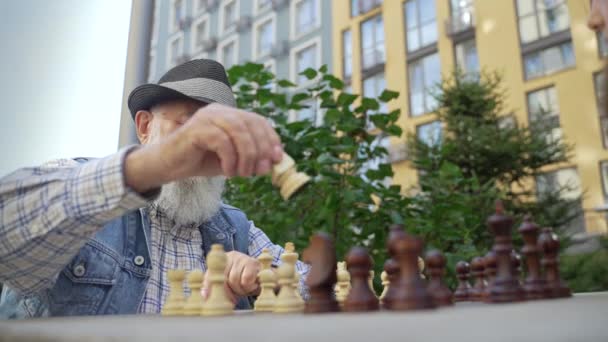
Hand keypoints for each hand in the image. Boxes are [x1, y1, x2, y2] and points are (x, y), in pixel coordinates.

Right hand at [124, 103, 282, 192]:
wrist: (170, 166)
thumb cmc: (201, 161)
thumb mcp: (233, 161)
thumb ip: (252, 160)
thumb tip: (272, 164)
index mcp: (230, 115)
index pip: (258, 121)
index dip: (271, 138)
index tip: (278, 158)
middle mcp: (220, 111)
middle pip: (251, 124)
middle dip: (261, 149)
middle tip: (262, 171)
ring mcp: (207, 117)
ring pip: (238, 131)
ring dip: (247, 155)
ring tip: (244, 174)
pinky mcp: (196, 128)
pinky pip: (222, 141)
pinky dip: (230, 159)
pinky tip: (228, 172)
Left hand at [201, 251, 260, 303]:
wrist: (264, 278)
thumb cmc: (242, 282)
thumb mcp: (225, 286)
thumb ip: (213, 289)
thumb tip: (203, 296)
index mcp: (220, 261)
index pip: (210, 274)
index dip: (209, 287)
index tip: (206, 296)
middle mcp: (230, 255)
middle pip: (223, 279)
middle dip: (230, 291)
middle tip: (236, 293)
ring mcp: (242, 257)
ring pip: (234, 280)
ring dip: (240, 290)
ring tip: (245, 287)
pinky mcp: (253, 262)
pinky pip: (246, 280)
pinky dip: (249, 287)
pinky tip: (253, 284)